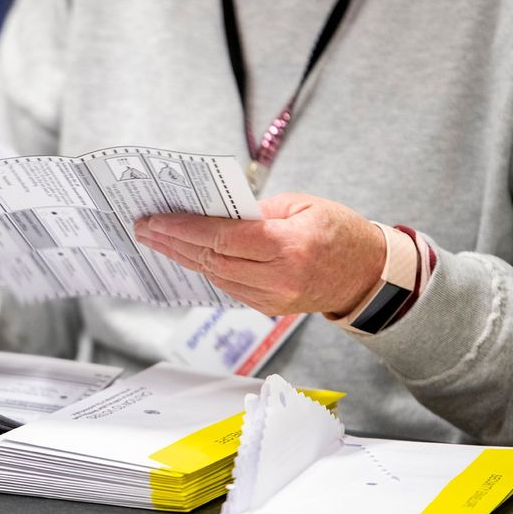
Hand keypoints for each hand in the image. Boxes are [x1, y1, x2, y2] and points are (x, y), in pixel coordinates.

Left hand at [133, 192, 385, 316]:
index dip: (184, 228)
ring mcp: (273, 298)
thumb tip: (212, 212)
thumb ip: (255, 211)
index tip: (156, 219)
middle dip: (173, 243)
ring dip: (182, 257)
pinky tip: (185, 255)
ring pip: (214, 277)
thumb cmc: (339, 231)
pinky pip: (227, 287)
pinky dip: (204, 269)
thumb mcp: (302, 205)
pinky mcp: (268, 308)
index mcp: (289, 247)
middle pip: (211, 260)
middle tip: (144, 228)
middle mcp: (279, 278)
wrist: (367, 274)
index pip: (223, 238)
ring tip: (157, 239)